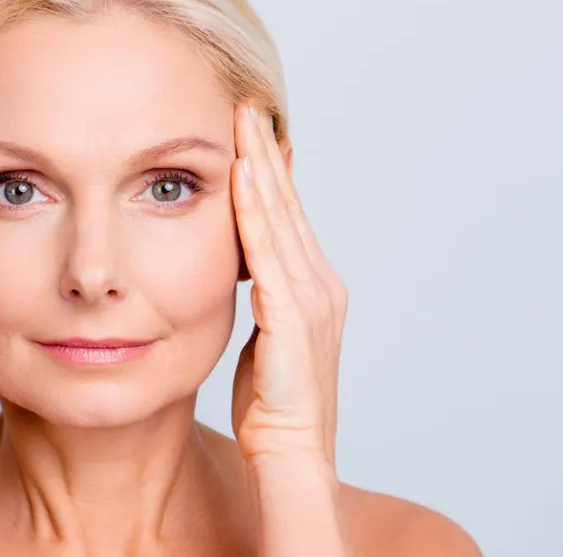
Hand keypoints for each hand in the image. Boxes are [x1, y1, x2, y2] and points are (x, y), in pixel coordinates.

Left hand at [229, 103, 347, 467]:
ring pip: (280, 219)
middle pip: (287, 205)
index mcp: (313, 290)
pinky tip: (241, 178)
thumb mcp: (265, 341)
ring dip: (261, 168)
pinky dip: (254, 212)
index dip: (267, 173)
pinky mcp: (293, 318)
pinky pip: (268, 253)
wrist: (293, 456)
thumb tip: (243, 274)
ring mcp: (312, 300)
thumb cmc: (273, 408)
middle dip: (265, 153)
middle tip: (246, 105)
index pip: (285, 218)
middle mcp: (320, 286)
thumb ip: (260, 302)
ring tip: (243, 122)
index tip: (247, 132)